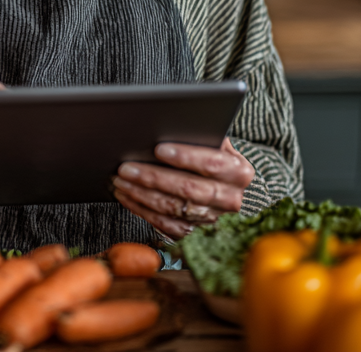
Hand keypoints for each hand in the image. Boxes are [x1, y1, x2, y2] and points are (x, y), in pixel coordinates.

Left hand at [112, 138, 254, 238]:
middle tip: (127, 167)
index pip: (212, 163)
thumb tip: (169, 127)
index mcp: (239, 172)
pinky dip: (143, 210)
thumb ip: (200, 136)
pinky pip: (166, 225)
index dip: (185, 156)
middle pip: (189, 188)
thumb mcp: (215, 144)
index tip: (159, 149)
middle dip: (154, 177)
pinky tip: (127, 197)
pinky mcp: (196, 234)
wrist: (224, 188)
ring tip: (121, 180)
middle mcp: (231, 199)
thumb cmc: (213, 157)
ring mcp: (214, 219)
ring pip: (174, 208)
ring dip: (142, 194)